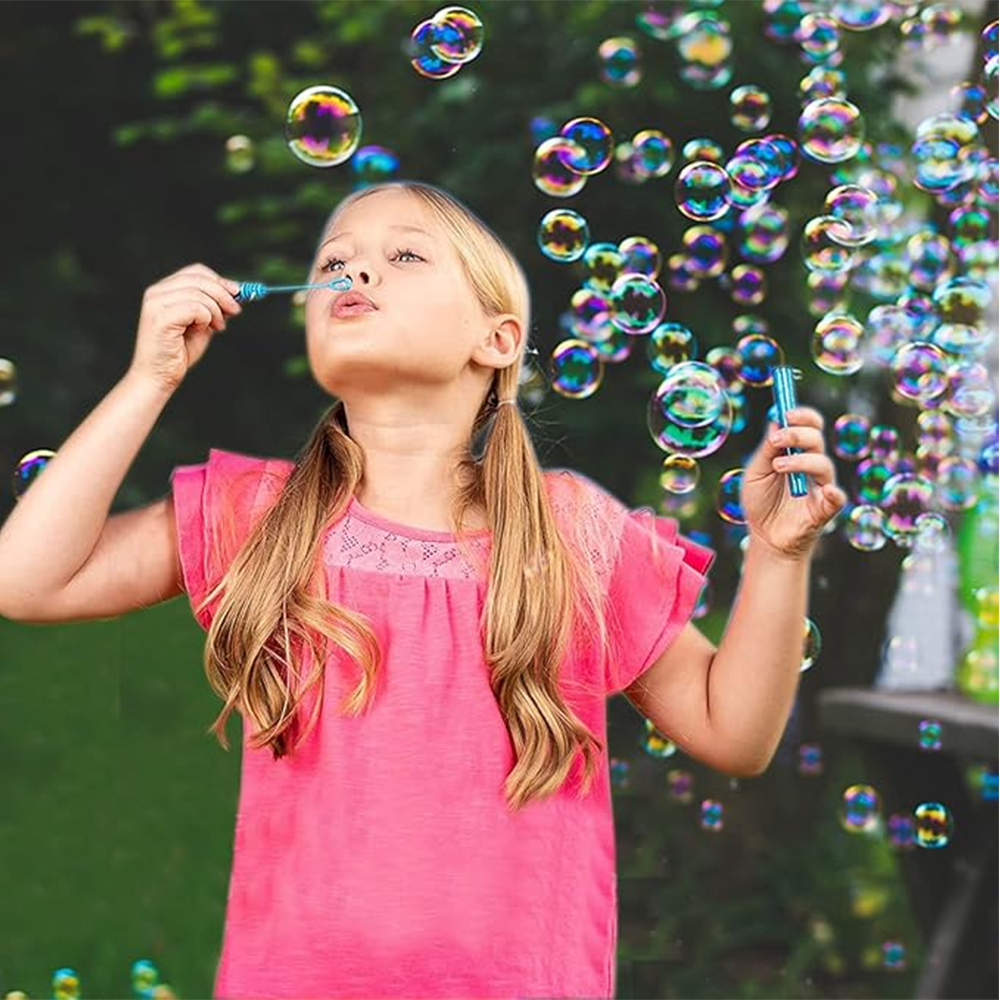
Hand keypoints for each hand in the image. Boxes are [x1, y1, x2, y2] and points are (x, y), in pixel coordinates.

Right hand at [128, 263, 242, 392]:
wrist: (159, 377)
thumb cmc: (179, 353)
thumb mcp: (202, 325)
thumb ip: (214, 308)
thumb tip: (236, 292)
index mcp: (164, 290)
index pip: (195, 272)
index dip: (219, 280)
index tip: (238, 292)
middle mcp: (156, 293)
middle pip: (198, 279)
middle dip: (223, 293)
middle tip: (236, 310)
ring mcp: (156, 304)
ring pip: (198, 293)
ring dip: (216, 310)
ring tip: (219, 326)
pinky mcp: (160, 318)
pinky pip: (194, 308)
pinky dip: (207, 317)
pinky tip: (206, 329)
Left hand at [740, 406, 847, 561]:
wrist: (763, 537)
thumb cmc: (760, 502)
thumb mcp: (755, 473)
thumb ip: (765, 450)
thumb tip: (775, 420)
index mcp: (797, 454)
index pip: (809, 427)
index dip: (802, 416)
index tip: (787, 413)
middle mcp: (812, 467)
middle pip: (817, 440)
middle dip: (798, 434)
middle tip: (778, 438)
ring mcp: (820, 487)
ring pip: (824, 464)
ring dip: (802, 460)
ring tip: (778, 466)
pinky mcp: (825, 509)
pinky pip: (837, 498)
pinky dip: (834, 493)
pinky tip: (825, 490)